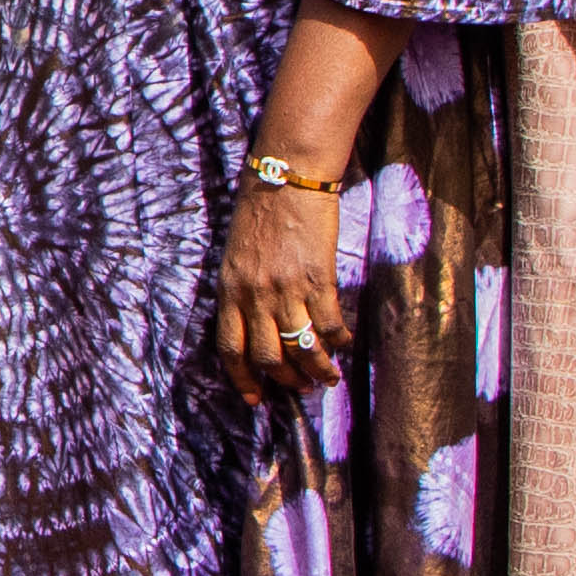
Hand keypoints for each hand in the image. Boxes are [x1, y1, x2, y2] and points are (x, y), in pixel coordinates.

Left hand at [207, 175, 346, 401]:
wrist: (286, 176)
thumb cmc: (260, 212)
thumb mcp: (236, 255)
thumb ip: (242, 291)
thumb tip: (256, 326)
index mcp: (230, 290)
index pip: (231, 348)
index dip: (243, 378)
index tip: (256, 399)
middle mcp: (254, 295)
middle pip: (268, 356)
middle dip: (287, 380)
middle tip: (302, 388)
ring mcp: (286, 289)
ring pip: (301, 348)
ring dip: (317, 370)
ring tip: (329, 378)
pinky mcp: (318, 279)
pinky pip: (330, 324)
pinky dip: (339, 341)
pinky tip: (345, 344)